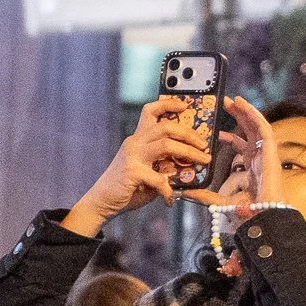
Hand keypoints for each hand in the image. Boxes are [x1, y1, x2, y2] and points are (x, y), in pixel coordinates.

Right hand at [62, 98, 212, 235]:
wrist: (102, 201)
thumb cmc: (127, 187)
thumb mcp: (146, 171)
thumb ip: (162, 165)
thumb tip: (186, 166)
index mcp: (138, 138)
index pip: (150, 111)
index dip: (168, 104)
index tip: (185, 106)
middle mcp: (135, 142)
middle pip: (166, 126)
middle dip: (189, 134)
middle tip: (204, 145)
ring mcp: (133, 155)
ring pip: (166, 145)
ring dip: (188, 153)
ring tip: (203, 161)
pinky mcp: (133, 172)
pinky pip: (159, 179)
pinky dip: (169, 191)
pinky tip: (170, 201)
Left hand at [183, 96, 281, 210]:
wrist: (266, 215)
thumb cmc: (252, 212)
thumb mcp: (223, 202)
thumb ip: (205, 196)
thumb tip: (186, 192)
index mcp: (252, 167)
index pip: (241, 146)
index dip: (229, 136)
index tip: (216, 131)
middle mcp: (260, 157)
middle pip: (248, 130)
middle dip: (237, 115)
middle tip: (222, 103)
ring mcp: (266, 152)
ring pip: (256, 125)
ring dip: (245, 110)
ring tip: (232, 98)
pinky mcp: (271, 150)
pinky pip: (263, 126)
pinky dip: (253, 113)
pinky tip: (242, 103)